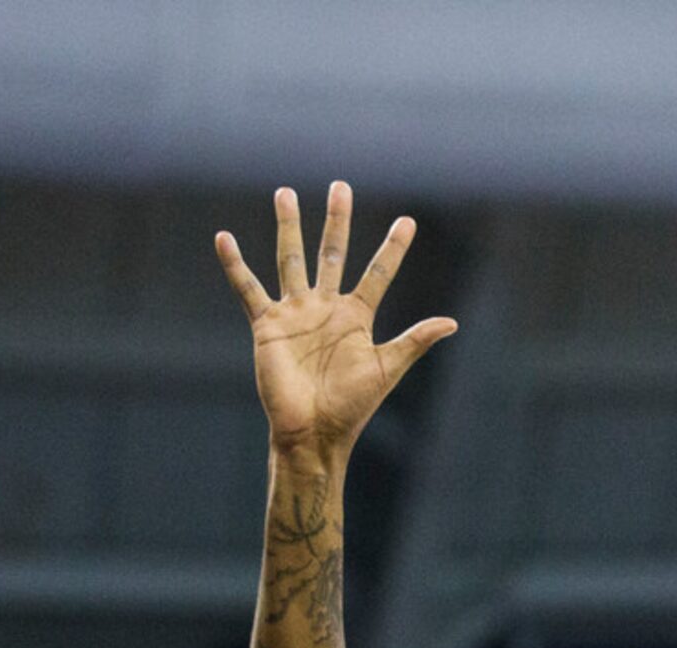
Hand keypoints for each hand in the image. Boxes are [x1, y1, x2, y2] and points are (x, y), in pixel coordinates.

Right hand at [216, 182, 455, 467]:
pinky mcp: (267, 325)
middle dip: (337, 221)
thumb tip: (452, 323)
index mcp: (356, 317)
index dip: (393, 249)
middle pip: (332, 253)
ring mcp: (295, 313)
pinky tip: (223, 238)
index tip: (408, 221)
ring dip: (289, 227)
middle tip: (341, 186)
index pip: (378, 273)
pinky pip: (248, 289)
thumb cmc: (351, 407)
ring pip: (291, 260)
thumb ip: (415, 341)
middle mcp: (325, 308)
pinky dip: (234, 265)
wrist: (313, 432)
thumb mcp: (386, 368)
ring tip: (286, 193)